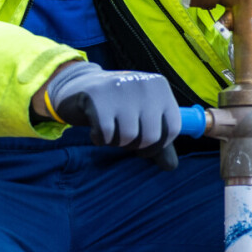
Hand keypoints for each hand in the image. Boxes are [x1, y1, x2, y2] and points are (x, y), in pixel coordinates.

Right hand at [42, 65, 181, 150]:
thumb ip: (159, 140)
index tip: (144, 146)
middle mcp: (144, 84)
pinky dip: (99, 139)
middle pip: (150, 136)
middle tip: (123, 137)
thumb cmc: (117, 106)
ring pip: (127, 137)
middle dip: (135, 146)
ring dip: (116, 142)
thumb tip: (171, 167)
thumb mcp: (143, 117)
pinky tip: (96, 129)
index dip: (159, 146)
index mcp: (160, 87)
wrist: (79, 85)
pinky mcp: (96, 96)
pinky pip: (105, 134)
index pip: (173, 129)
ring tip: (110, 130)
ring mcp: (120, 87)